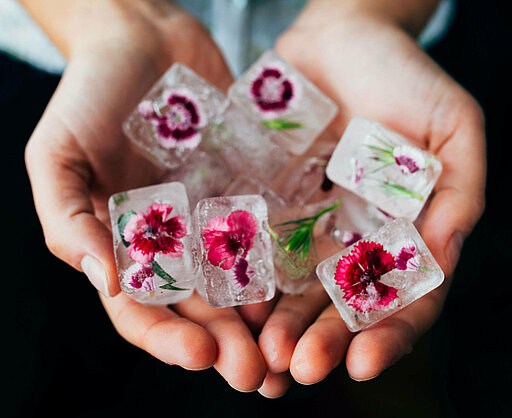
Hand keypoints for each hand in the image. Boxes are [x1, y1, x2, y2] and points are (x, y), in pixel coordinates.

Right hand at [24, 5, 266, 390]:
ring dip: (260, 324)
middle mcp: (169, 244)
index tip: (202, 357)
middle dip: (225, 346)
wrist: (144, 41)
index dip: (168, 340)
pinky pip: (265, 236)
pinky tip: (303, 292)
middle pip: (198, 310)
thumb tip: (103, 281)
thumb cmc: (90, 94)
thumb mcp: (58, 156)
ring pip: (237, 284)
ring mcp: (209, 221)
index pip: (142, 310)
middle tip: (257, 378)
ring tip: (287, 354)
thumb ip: (68, 220)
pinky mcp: (242, 194)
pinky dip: (281, 267)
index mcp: (122, 247)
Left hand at [255, 7, 485, 396]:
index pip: (403, 298)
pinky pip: (255, 245)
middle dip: (321, 341)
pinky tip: (230, 302)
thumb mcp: (453, 127)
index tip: (360, 363)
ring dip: (278, 325)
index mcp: (405, 232)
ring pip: (294, 287)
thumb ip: (459, 191)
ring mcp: (310, 225)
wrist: (341, 37)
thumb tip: (444, 253)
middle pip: (340, 305)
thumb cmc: (405, 76)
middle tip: (294, 369)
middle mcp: (355, 240)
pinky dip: (245, 276)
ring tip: (259, 354)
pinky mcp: (270, 203)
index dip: (387, 334)